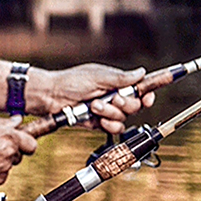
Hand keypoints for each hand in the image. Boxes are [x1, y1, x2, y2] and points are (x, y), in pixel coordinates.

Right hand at [0, 118, 36, 188]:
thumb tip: (16, 121)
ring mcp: (4, 169)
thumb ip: (3, 124)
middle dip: (10, 151)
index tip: (21, 142)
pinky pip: (0, 174)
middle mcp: (9, 153)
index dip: (25, 142)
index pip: (31, 143)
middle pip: (19, 154)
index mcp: (8, 137)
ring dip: (0, 160)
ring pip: (8, 164)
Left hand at [36, 64, 155, 133]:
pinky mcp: (100, 122)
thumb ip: (121, 77)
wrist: (52, 96)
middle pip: (135, 106)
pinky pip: (114, 128)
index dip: (147, 94)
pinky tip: (98, 119)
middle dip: (125, 104)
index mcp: (117, 83)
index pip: (140, 89)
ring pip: (124, 118)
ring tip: (94, 106)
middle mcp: (114, 97)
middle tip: (113, 99)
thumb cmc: (71, 81)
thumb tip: (142, 72)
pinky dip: (109, 124)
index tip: (148, 98)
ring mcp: (107, 111)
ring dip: (110, 113)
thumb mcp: (97, 75)